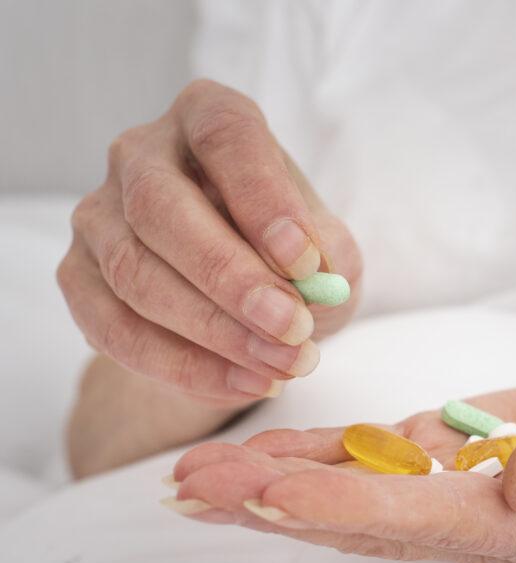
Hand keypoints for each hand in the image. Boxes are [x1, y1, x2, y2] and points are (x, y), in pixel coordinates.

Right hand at [58, 79, 361, 406]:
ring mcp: (98, 215)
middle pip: (162, 208)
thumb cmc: (290, 255)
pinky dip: (185, 367)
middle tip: (292, 328)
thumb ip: (326, 255)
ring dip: (215, 333)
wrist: (245, 300)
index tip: (306, 261)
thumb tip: (312, 284)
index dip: (264, 198)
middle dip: (232, 279)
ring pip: (135, 275)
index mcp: (207, 117)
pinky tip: (246, 383)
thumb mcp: (327, 247)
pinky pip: (115, 330)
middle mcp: (140, 154)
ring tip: (284, 365)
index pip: (226, 136)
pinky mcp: (78, 277)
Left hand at [166, 363, 515, 562]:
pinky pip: (373, 464)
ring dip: (275, 485)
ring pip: (355, 497)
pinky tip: (257, 457)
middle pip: (370, 523)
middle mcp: (485, 527)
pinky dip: (313, 459)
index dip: (354, 510)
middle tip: (194, 491)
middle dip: (281, 504)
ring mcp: (460, 498)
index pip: (433, 522)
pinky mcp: (450, 462)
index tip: (277, 497)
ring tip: (195, 478)